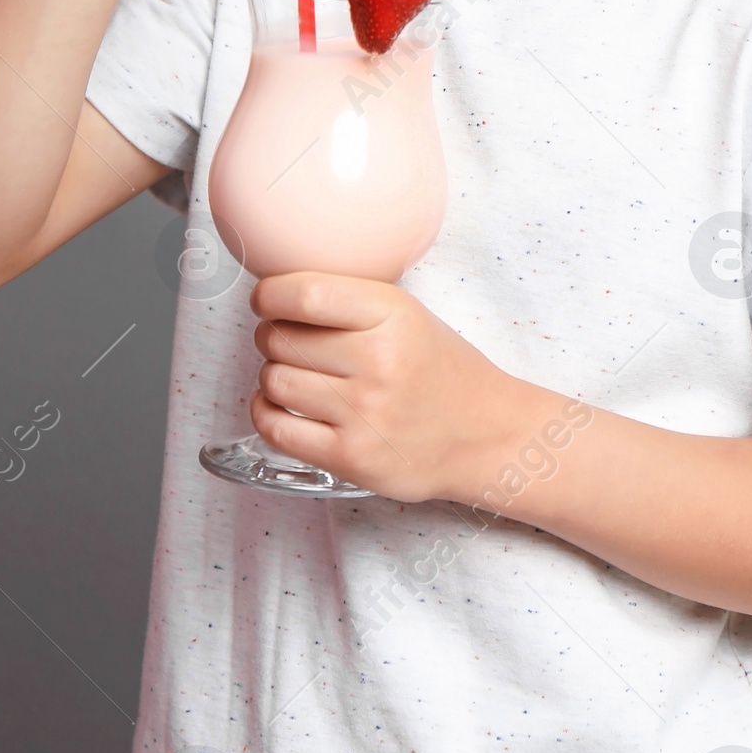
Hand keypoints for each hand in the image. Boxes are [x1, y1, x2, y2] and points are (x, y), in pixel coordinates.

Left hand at [250, 274, 545, 502]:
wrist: (486, 434)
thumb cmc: (441, 371)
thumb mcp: (410, 315)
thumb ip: (351, 301)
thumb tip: (277, 294)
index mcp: (394, 315)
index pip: (305, 295)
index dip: (269, 295)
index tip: (265, 300)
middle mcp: (379, 361)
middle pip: (281, 338)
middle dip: (272, 336)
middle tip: (289, 341)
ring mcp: (364, 413)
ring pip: (274, 381)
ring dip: (274, 376)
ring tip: (297, 375)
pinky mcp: (351, 457)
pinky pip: (276, 429)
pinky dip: (266, 413)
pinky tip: (280, 405)